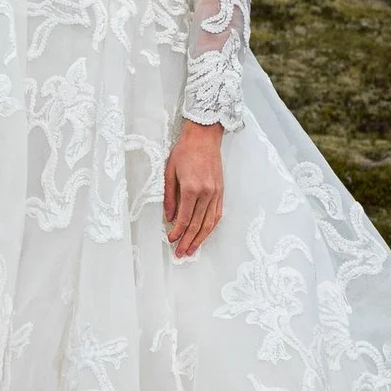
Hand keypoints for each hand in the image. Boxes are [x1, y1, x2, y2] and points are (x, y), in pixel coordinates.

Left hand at [164, 119, 224, 261]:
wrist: (204, 136)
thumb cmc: (185, 151)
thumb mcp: (170, 172)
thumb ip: (169, 197)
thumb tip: (169, 217)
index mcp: (192, 188)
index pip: (184, 218)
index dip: (177, 232)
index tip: (171, 240)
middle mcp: (206, 193)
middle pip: (197, 224)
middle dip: (188, 241)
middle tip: (181, 253)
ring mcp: (216, 193)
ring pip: (210, 223)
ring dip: (201, 238)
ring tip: (193, 249)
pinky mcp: (221, 191)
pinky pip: (218, 214)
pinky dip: (211, 227)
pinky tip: (205, 234)